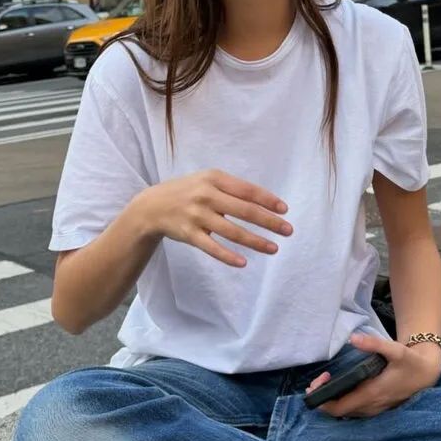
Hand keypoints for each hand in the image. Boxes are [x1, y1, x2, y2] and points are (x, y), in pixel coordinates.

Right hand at [143, 169, 292, 267]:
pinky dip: (228, 256)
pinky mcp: (189, 234)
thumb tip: (265, 203)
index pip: (248, 190)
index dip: (268, 200)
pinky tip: (243, 262)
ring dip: (255, 241)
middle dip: (269, 222)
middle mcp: (206, 195)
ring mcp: (197, 216)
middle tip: (288, 231)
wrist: (152, 206)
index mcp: (214, 178)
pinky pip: (212, 248)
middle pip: (245, 211)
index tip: (285, 210)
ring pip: (232, 232)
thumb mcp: (207, 181)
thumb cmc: (188, 192)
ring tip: (274, 248)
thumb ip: (232, 189)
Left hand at [305, 332, 440, 418]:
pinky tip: (339, 389)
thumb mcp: (395, 350)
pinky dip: (343, 402)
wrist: (428, 373)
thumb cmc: (411, 362)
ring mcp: (375, 409)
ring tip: (325, 382)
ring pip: (347, 412)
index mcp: (373, 394)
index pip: (340, 407)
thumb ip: (374, 344)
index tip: (320, 381)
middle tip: (320, 380)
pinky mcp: (378, 407)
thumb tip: (353, 339)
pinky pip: (355, 411)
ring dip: (333, 401)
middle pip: (340, 411)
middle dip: (324, 399)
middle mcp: (372, 406)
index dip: (324, 399)